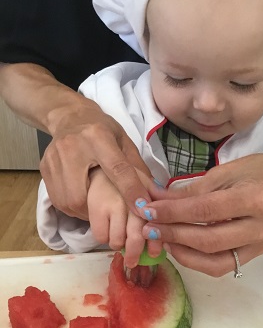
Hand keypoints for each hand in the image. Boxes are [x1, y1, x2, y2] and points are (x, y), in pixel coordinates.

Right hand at [40, 96, 152, 219]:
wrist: (69, 116)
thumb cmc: (101, 129)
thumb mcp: (124, 140)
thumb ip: (137, 166)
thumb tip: (154, 193)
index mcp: (98, 137)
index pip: (117, 169)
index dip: (131, 191)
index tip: (143, 208)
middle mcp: (72, 147)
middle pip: (82, 194)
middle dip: (97, 210)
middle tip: (108, 212)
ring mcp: (54, 158)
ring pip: (67, 201)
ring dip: (84, 212)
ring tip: (95, 208)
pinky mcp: (44, 167)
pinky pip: (57, 199)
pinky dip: (71, 207)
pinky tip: (82, 201)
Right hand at [87, 167, 162, 261]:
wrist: (100, 167)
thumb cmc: (128, 180)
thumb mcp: (147, 185)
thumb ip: (160, 202)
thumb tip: (174, 222)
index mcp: (147, 193)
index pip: (154, 220)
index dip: (156, 239)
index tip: (155, 253)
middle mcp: (130, 197)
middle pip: (135, 235)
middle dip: (136, 252)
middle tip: (134, 261)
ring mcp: (112, 203)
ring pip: (117, 239)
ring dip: (120, 244)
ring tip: (120, 238)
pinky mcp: (94, 208)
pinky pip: (102, 237)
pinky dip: (106, 239)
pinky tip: (108, 231)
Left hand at [140, 152, 262, 275]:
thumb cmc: (259, 169)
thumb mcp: (224, 171)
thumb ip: (190, 191)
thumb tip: (156, 201)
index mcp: (257, 197)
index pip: (206, 211)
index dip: (173, 213)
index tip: (148, 210)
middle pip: (209, 241)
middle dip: (173, 235)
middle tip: (149, 228)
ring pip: (216, 262)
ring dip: (183, 253)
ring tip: (162, 239)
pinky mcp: (259, 254)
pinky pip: (225, 265)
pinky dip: (198, 260)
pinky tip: (181, 248)